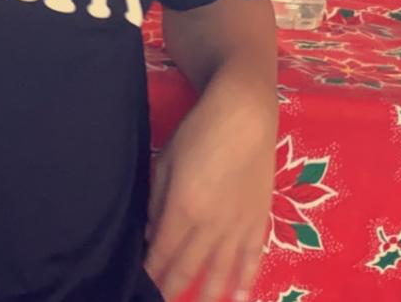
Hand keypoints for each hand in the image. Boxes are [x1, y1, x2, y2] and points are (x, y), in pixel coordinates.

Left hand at [144, 74, 275, 301]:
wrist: (244, 116)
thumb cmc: (198, 131)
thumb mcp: (166, 160)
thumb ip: (157, 201)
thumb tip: (152, 234)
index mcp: (183, 208)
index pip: (163, 253)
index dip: (152, 273)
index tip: (141, 288)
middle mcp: (211, 226)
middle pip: (189, 268)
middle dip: (173, 289)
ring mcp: (238, 227)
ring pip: (221, 273)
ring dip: (207, 295)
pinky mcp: (259, 221)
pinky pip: (252, 260)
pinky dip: (245, 282)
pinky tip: (239, 298)